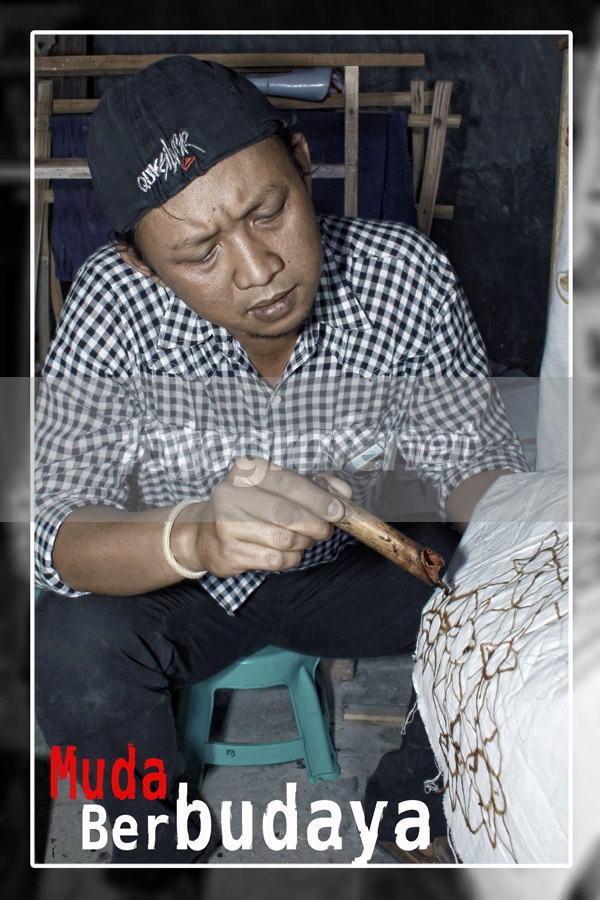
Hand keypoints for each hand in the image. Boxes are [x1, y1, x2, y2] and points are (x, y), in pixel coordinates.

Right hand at [193, 459, 350, 577]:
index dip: (317, 498)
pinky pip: (275, 560)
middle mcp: (231, 494)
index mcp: (245, 471)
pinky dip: (290, 559)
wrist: (206, 534)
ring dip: (303, 543)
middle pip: (287, 513)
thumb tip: (344, 494)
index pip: (288, 482)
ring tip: (303, 539)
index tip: (338, 511)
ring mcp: (226, 524)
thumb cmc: (252, 506)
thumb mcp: (278, 487)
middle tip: (325, 530)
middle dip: (315, 524)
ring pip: (284, 539)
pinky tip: (287, 552)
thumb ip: (316, 485)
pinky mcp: (229, 552)